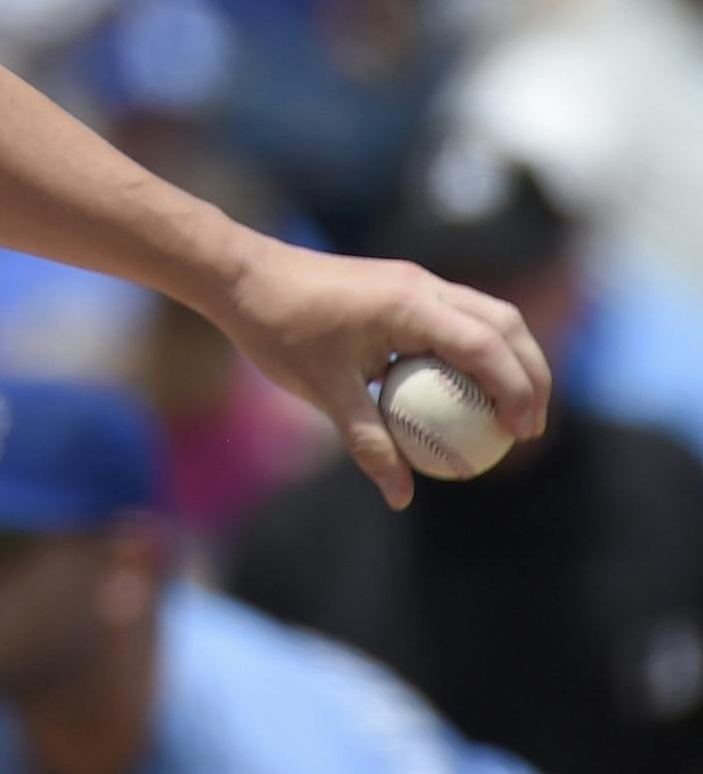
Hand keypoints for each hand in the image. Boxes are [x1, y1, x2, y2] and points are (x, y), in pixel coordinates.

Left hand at [214, 233, 550, 509]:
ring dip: (510, 357)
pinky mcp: (402, 286)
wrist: (242, 276)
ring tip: (512, 411)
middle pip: (505, 323)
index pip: (486, 346)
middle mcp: (422, 285)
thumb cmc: (278, 329)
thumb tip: (401, 496)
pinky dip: (478, 348)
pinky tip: (466, 390)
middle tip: (530, 428)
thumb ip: (368, 443)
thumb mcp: (323, 392)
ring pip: (487, 314)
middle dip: (531, 373)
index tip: (520, 435)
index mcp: (409, 305)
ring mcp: (414, 281)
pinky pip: (457, 315)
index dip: (515, 391)